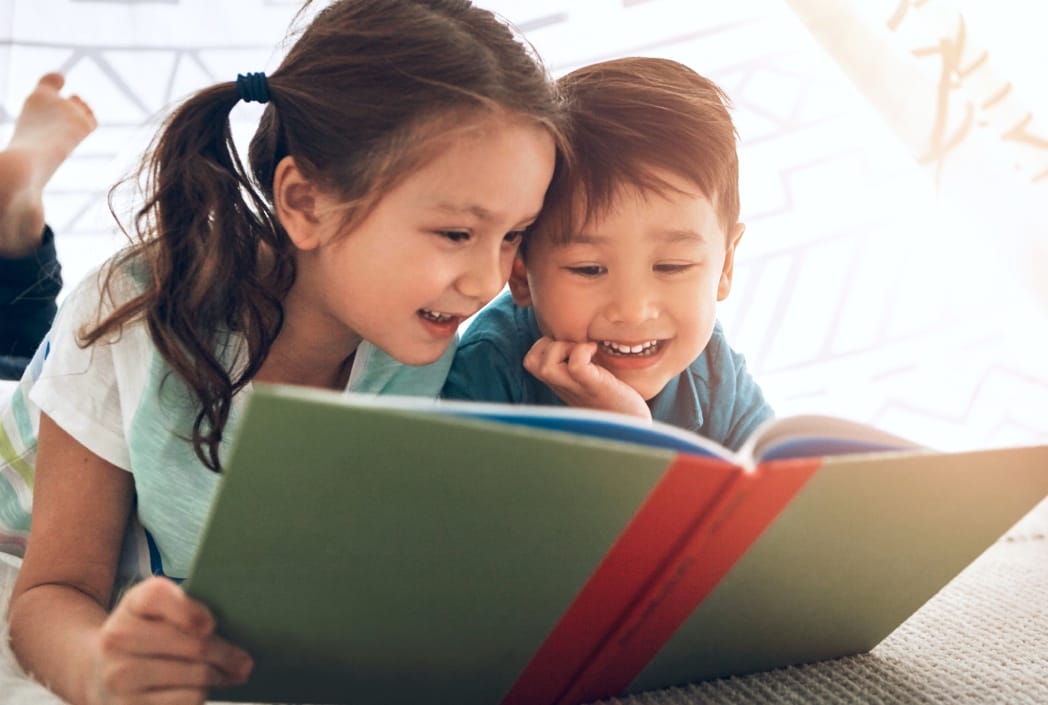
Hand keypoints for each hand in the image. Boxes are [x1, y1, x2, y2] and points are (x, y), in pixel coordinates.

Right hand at [88, 576, 252, 704]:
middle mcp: (118, 638)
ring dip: (218, 678)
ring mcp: (119, 676)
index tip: (211, 625)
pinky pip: (186, 702)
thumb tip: (228, 637)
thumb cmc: (146, 633)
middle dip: (227, 655)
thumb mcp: (158, 608)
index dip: (191, 612)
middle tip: (245, 662)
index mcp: (132, 604)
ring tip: (225, 675)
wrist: (97, 671)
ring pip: (196, 678)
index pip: (160, 597)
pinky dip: (200, 697)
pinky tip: (200, 690)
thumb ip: (189, 607)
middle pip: (195, 646)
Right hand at [524, 337, 651, 419]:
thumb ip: (584, 362)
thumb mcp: (594, 378)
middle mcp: (563, 387)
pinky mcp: (594, 387)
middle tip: (574, 346)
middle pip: (531, 362)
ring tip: (584, 350)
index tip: (570, 345)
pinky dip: (582, 351)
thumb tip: (586, 336)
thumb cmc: (619, 400)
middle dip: (548, 344)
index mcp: (561, 383)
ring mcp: (577, 388)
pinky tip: (596, 351)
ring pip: (545, 365)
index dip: (545, 345)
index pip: (532, 361)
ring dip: (562, 347)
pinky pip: (576, 365)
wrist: (636, 424)